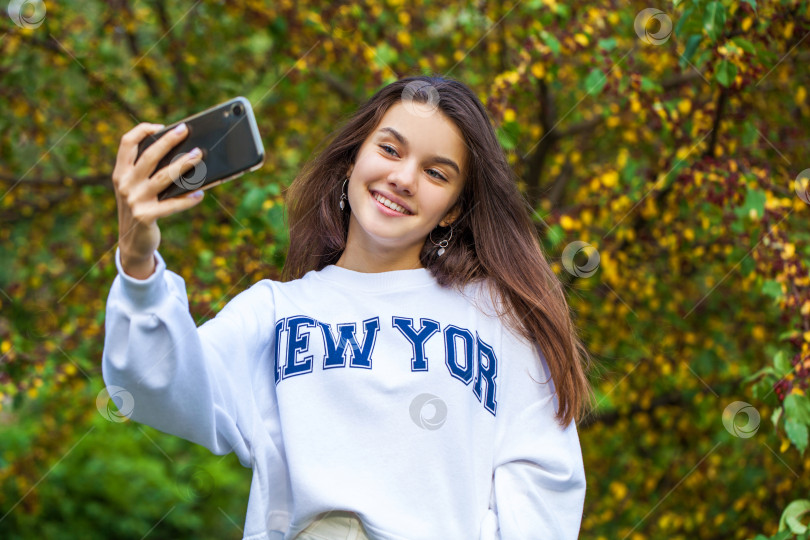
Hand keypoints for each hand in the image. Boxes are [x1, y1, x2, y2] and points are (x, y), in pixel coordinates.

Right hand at [111, 122, 204, 278]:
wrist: (132, 243)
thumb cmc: (141, 208)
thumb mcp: (137, 189)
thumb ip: (149, 173)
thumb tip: (182, 154)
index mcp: (120, 173)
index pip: (126, 143)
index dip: (142, 130)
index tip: (160, 126)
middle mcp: (124, 184)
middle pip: (148, 156)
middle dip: (168, 141)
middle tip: (185, 130)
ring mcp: (134, 200)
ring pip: (163, 177)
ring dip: (183, 165)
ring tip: (198, 155)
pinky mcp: (146, 216)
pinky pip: (171, 205)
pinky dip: (187, 200)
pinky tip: (200, 194)